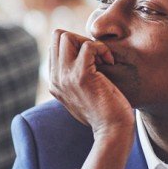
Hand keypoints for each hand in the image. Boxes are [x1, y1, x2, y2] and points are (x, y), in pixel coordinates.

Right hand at [50, 30, 134, 168]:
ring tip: (103, 60)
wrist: (112, 132)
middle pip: (58, 36)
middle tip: (98, 56)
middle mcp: (55, 78)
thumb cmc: (105, 114)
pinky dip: (102, 49)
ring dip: (89, 42)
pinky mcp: (81, 76)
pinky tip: (110, 63)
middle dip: (81, 39)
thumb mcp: (84, 95)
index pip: (56, 47)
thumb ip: (76, 79)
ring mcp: (65, 76)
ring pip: (66, 36)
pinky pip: (88, 45)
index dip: (77, 46)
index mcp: (55, 82)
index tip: (94, 61)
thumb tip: (82, 60)